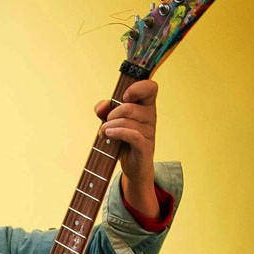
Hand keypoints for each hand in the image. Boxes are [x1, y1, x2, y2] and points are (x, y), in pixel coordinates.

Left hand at [95, 79, 158, 218]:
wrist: (132, 166)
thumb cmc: (123, 140)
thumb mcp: (111, 121)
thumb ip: (104, 109)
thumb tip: (103, 106)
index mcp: (146, 105)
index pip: (151, 87)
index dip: (138, 87)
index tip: (123, 96)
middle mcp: (150, 116)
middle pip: (130, 107)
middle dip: (112, 114)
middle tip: (106, 122)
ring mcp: (149, 132)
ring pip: (127, 121)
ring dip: (109, 126)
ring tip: (103, 133)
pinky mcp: (145, 146)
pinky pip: (131, 134)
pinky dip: (116, 132)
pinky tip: (107, 135)